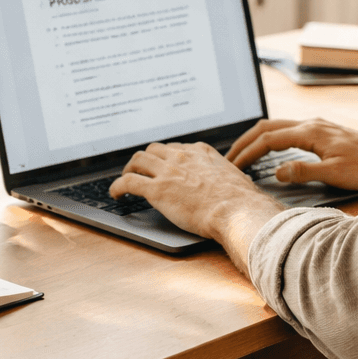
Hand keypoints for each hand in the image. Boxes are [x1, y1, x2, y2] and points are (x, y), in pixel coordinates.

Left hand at [110, 142, 285, 275]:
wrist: (237, 210)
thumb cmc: (241, 201)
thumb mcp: (236, 178)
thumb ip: (226, 177)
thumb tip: (233, 185)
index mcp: (201, 152)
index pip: (176, 148)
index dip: (166, 158)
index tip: (163, 166)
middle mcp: (182, 157)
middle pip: (154, 150)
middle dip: (145, 160)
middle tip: (141, 172)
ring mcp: (168, 171)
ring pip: (137, 160)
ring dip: (129, 170)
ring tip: (126, 181)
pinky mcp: (157, 189)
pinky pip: (128, 182)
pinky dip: (117, 186)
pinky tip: (115, 194)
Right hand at [227, 119, 357, 190]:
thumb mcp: (334, 173)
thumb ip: (303, 172)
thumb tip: (276, 171)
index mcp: (310, 132)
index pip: (268, 139)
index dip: (247, 153)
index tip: (233, 166)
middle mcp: (311, 124)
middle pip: (267, 127)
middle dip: (245, 141)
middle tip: (228, 159)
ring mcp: (318, 126)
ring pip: (277, 127)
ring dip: (257, 139)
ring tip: (244, 154)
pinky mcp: (324, 132)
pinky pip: (289, 131)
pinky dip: (272, 139)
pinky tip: (272, 151)